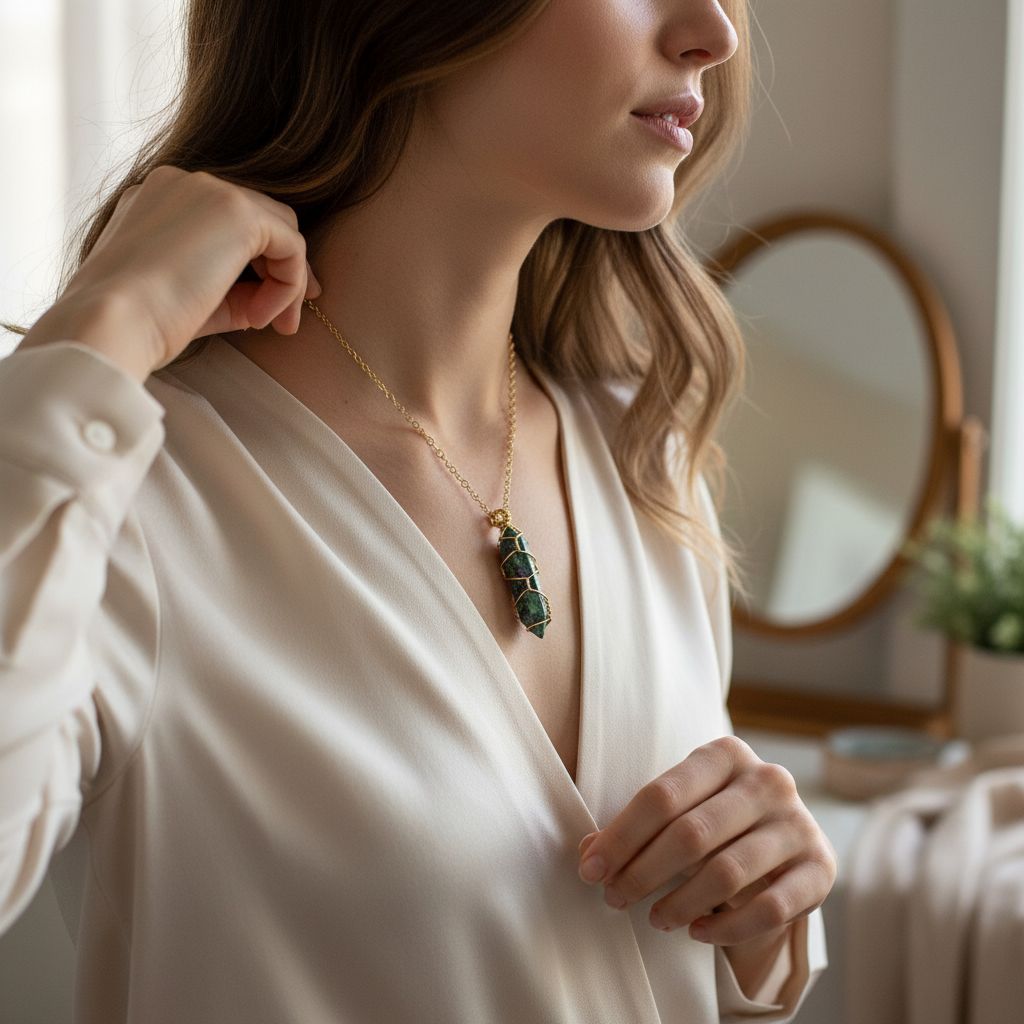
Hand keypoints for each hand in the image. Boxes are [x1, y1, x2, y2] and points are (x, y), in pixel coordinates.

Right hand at [58, 164, 321, 376]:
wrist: (113, 321)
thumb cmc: (141, 322)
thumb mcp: (193, 299)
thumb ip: (233, 290)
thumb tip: (271, 300)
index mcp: (162, 201)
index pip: (228, 225)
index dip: (258, 266)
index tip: (266, 311)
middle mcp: (184, 184)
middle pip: (262, 219)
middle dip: (282, 271)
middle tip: (286, 321)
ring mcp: (210, 190)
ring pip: (281, 230)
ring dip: (286, 283)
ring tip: (267, 325)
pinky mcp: (236, 210)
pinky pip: (290, 246)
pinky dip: (286, 286)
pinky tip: (258, 318)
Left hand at [576, 735, 836, 946]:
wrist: (784, 836)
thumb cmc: (716, 816)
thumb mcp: (679, 808)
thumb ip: (636, 827)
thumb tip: (589, 854)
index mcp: (724, 754)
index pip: (661, 796)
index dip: (620, 836)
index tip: (591, 870)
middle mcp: (767, 781)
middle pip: (691, 834)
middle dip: (643, 872)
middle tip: (615, 899)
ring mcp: (798, 823)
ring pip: (727, 872)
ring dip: (680, 903)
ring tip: (655, 919)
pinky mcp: (821, 867)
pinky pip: (770, 908)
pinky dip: (727, 927)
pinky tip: (698, 932)